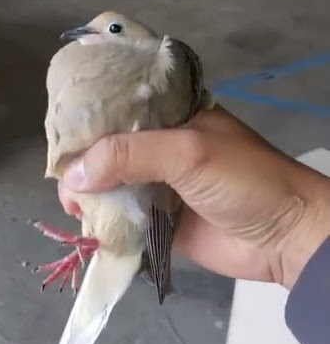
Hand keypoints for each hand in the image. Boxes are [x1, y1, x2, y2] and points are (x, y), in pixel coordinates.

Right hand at [58, 107, 329, 288]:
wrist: (284, 236)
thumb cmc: (243, 179)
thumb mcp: (187, 152)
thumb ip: (129, 155)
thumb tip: (73, 175)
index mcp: (172, 116)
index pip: (121, 108)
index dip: (90, 118)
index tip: (59, 131)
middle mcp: (161, 147)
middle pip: (109, 149)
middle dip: (83, 162)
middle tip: (62, 177)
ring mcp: (160, 185)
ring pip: (112, 185)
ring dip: (89, 195)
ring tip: (73, 205)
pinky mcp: (160, 221)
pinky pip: (123, 219)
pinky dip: (104, 223)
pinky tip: (86, 225)